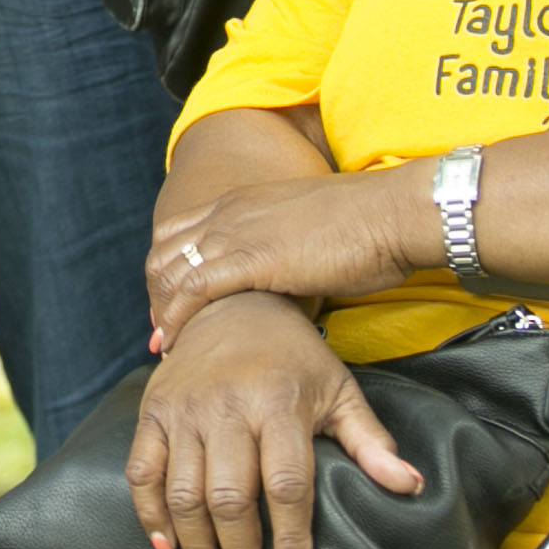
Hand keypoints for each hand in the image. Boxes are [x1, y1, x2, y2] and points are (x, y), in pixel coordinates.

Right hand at [125, 292, 422, 548]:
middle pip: (230, 497)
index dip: (290, 538)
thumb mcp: (339, 388)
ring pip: (183, 493)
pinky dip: (150, 516)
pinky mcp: (152, 410)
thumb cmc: (295, 355)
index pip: (285, 484)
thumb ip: (371, 441)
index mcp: (278, 401)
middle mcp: (226, 406)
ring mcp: (184, 408)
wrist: (230, 300)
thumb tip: (411, 487)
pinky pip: (142, 472)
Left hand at [147, 167, 430, 347]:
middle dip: (156, 297)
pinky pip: (194, 291)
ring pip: (171, 272)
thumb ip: (281, 245)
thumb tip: (281, 274)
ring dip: (161, 313)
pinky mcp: (252, 259)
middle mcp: (228, 212)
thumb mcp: (305, 229)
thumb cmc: (365, 227)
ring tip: (164, 347)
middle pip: (163, 254)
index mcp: (240, 201)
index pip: (176, 233)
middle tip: (162, 334)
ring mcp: (237, 232)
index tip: (169, 307)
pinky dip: (177, 319)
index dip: (166, 272)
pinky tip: (176, 345)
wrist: (391, 214)